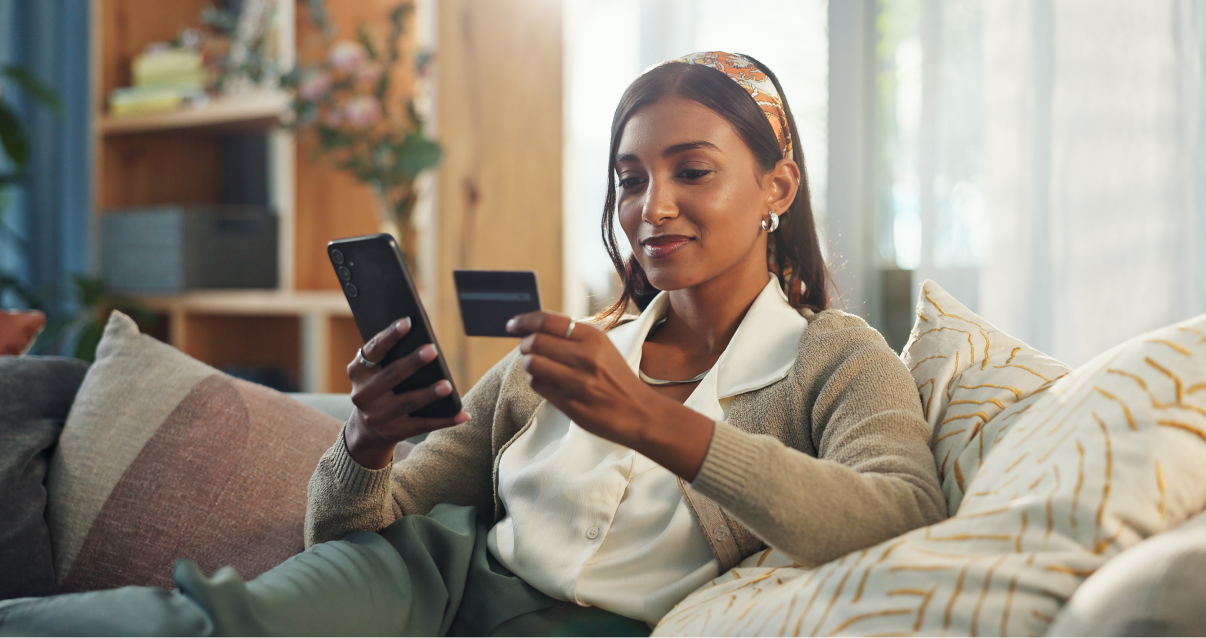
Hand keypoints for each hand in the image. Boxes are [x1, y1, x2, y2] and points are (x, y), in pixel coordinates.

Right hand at [344, 318, 469, 468]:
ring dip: (429, 394)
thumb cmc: (380, 386)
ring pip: (407, 402)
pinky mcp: (394, 432)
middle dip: (412, 362)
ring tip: (448, 385)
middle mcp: (363, 394)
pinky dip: (446, 420)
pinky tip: (463, 414)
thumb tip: (423, 339)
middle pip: (391, 375)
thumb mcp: (375, 371)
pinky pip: (423, 425)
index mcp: (358, 371)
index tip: (407, 322)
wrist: (367, 428)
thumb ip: (390, 356)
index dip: (389, 336)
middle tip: (432, 349)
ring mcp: (377, 416)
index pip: (373, 350)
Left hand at [506, 311, 713, 478]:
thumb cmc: (618, 378)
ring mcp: (578, 382)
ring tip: (537, 366)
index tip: (512, 324)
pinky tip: (546, 382)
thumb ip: (574, 337)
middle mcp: (585, 357)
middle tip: (526, 349)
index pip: (547, 320)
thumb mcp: (603, 348)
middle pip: (534, 341)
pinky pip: (538, 385)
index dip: (523, 320)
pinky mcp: (571, 404)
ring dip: (528, 364)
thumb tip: (535, 327)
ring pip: (532, 363)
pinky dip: (536, 381)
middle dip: (523, 344)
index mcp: (594, 337)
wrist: (641, 413)